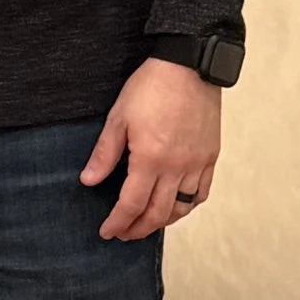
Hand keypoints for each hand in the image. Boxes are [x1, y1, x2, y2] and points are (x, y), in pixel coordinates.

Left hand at [81, 59, 222, 243]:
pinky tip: (176, 206)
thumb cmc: (151, 87)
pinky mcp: (210, 156)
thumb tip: (88, 181)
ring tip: (147, 224)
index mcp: (150, 159)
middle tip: (124, 234)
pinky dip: (188, 206)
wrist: (189, 65)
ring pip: (182, 207)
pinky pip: (201, 192)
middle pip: (158, 214)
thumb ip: (104, 154)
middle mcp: (177, 167)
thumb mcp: (118, 117)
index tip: (108, 232)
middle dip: (138, 229)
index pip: (132, 204)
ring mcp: (197, 163)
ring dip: (163, 222)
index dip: (118, 222)